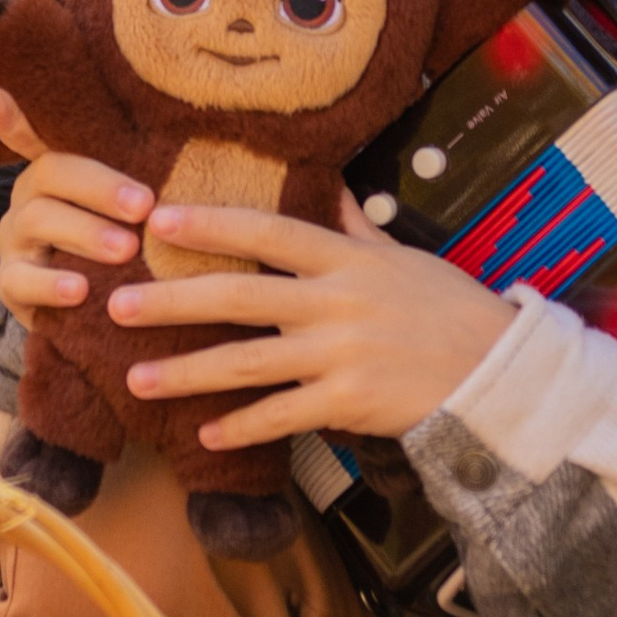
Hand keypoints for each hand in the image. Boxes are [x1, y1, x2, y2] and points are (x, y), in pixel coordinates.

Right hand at [0, 81, 153, 323]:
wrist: (102, 313)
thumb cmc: (128, 245)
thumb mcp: (134, 208)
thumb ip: (145, 179)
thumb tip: (194, 144)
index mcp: (58, 168)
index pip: (34, 131)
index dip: (10, 115)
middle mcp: (29, 195)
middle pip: (52, 172)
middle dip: (101, 188)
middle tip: (144, 206)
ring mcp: (15, 238)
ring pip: (40, 220)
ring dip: (87, 233)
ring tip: (127, 250)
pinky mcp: (11, 284)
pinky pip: (22, 279)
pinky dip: (52, 285)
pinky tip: (80, 291)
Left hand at [108, 192, 515, 448]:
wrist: (497, 372)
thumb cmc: (449, 309)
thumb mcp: (404, 257)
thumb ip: (356, 226)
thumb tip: (330, 182)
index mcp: (346, 259)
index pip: (268, 230)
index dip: (212, 223)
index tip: (158, 219)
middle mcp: (337, 301)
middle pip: (240, 296)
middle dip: (173, 301)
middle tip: (118, 307)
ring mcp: (342, 354)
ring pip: (248, 363)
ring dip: (187, 372)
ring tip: (137, 379)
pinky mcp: (349, 402)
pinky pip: (282, 416)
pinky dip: (241, 427)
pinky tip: (204, 434)